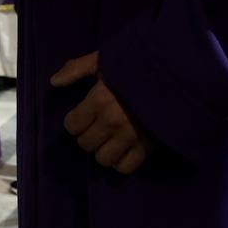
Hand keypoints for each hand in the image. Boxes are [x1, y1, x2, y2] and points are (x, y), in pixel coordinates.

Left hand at [51, 52, 150, 174]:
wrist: (174, 75)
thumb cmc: (135, 65)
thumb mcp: (104, 60)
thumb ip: (77, 69)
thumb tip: (53, 82)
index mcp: (99, 100)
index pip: (72, 125)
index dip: (74, 121)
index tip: (81, 115)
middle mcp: (112, 122)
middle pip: (85, 144)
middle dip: (86, 135)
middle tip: (95, 126)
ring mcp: (129, 137)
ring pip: (102, 159)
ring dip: (102, 150)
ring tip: (108, 139)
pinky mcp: (147, 148)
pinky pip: (125, 168)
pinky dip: (120, 162)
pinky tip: (122, 150)